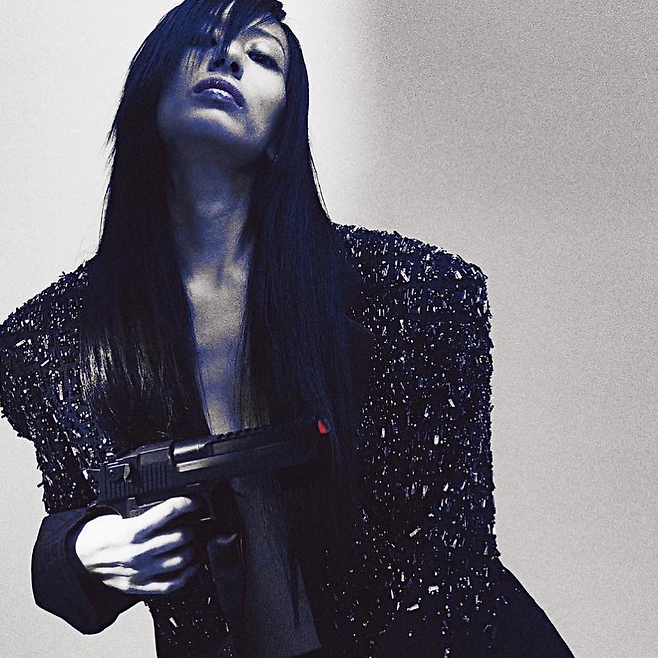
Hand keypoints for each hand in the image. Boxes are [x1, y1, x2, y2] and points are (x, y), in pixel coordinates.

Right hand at [74, 496, 200, 594]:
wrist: (80, 558)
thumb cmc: (99, 535)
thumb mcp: (118, 515)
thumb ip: (143, 513)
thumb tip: (170, 506)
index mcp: (132, 530)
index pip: (168, 512)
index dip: (186, 504)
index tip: (193, 502)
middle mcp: (138, 552)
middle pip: (179, 537)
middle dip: (190, 528)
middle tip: (192, 524)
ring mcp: (140, 571)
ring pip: (179, 560)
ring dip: (191, 550)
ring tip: (192, 543)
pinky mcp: (140, 587)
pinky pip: (170, 585)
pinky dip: (186, 576)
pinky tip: (191, 566)